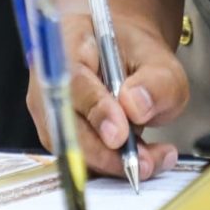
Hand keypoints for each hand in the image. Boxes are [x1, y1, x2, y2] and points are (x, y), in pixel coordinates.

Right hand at [35, 9, 184, 181]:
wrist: (127, 59)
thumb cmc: (136, 55)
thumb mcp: (160, 60)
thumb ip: (155, 81)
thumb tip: (135, 107)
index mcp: (66, 44)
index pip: (73, 81)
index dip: (95, 111)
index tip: (120, 134)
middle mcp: (49, 82)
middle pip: (66, 125)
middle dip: (106, 152)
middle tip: (145, 162)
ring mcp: (52, 114)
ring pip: (74, 149)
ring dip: (114, 163)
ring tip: (155, 159)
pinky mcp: (64, 138)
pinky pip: (83, 159)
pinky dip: (114, 166)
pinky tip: (145, 160)